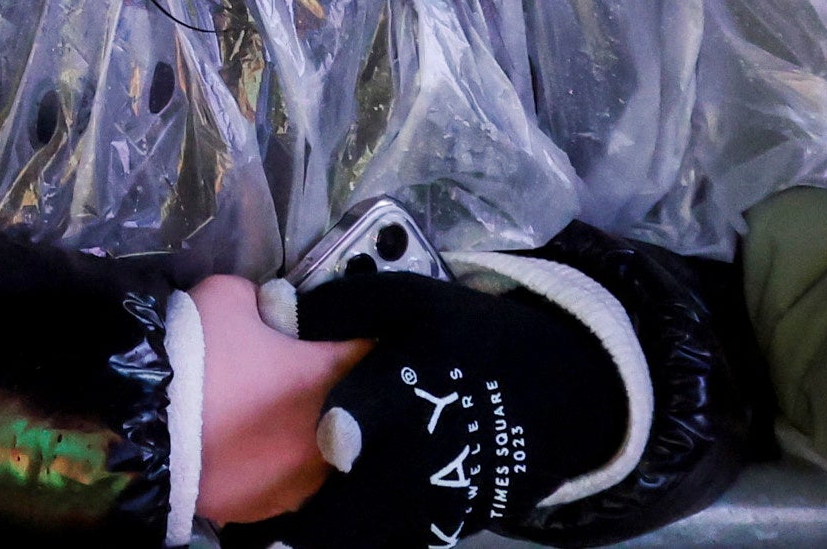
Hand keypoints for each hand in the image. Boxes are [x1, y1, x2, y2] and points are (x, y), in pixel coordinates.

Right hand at [190, 275, 357, 527]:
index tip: (345, 333)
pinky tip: (248, 451)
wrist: (140, 424)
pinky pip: (287, 481)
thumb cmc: (191, 355)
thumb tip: (275, 313)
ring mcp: (302, 479)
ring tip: (269, 419)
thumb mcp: (227, 296)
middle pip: (351, 408)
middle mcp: (328, 435)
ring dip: (308, 433)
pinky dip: (276, 465)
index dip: (360, 336)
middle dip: (332, 389)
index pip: (369, 350)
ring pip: (322, 451)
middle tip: (299, 375)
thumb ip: (264, 301)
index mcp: (325, 377)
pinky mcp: (271, 507)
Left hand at [266, 259, 638, 548]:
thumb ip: (342, 309)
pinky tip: (321, 532)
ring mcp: (442, 498)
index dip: (359, 422)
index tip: (331, 438)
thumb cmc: (473, 340)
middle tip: (264, 530)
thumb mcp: (415, 301)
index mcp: (420, 387)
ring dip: (331, 534)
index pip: (387, 407)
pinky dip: (363, 538)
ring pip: (375, 535)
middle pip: (371, 498)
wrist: (562, 392)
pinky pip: (399, 542)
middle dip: (318, 519)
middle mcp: (430, 452)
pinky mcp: (452, 525)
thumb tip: (272, 309)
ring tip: (280, 537)